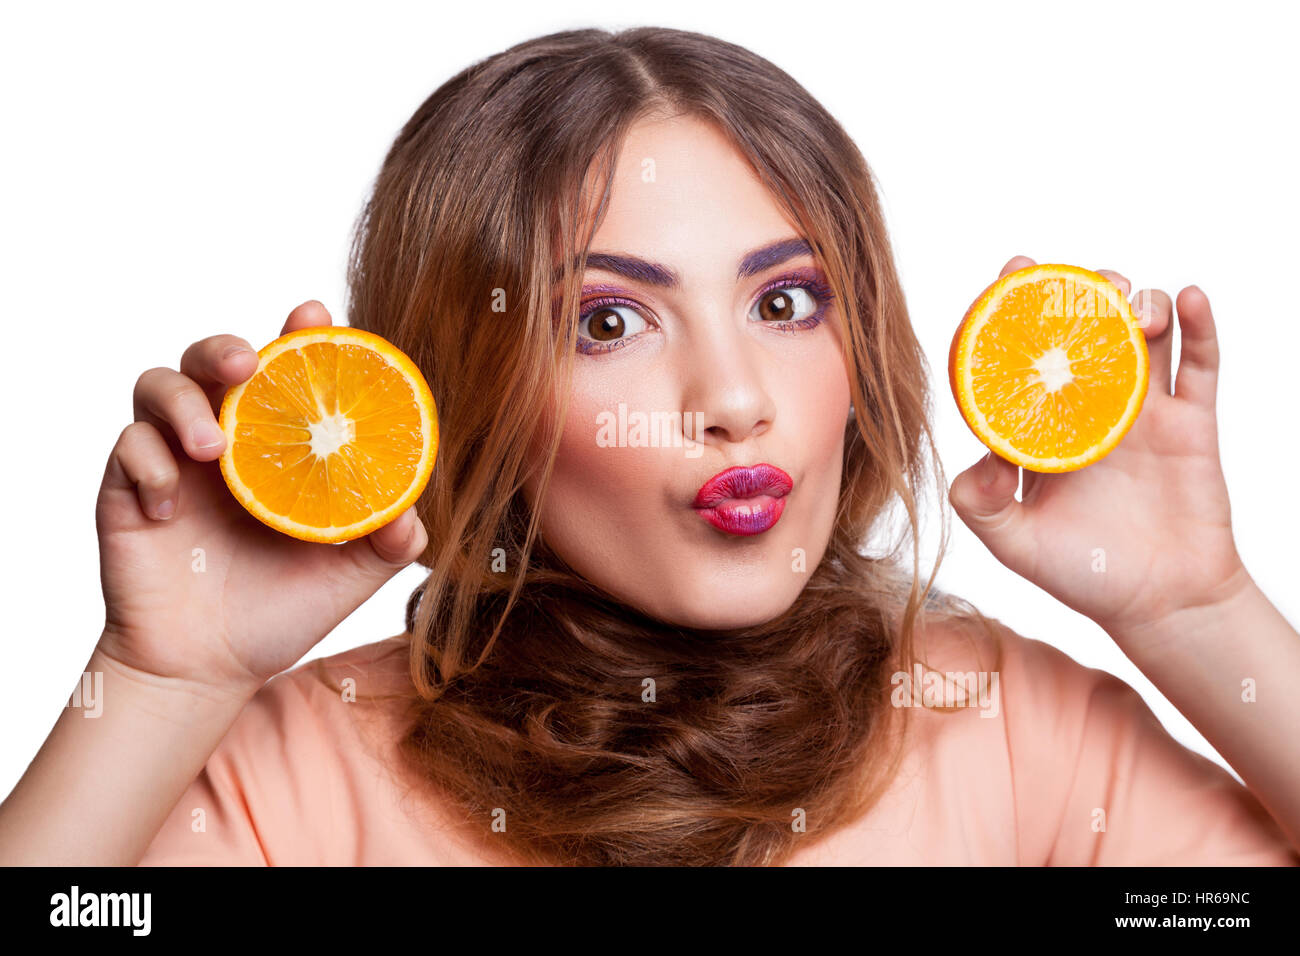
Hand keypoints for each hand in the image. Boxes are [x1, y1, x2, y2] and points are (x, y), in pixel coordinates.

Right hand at [95, 300, 427, 694]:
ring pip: (158, 384)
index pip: (286, 372)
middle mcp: (225, 440)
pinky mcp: (127, 490)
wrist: (208, 670)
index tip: (315, 313)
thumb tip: (413, 512)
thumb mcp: (350, 576)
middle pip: (212, 359)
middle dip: (227, 347)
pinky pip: (126, 449)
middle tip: (249, 364)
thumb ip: (389, 540)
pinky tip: (171, 510)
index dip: (299, 334)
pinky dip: (149, 466)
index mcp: (279, 446)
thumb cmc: (279, 612)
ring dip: (184, 402)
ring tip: (213, 448)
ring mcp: (172, 460)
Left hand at [948, 256, 1250, 643]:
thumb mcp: (1015, 544)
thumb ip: (981, 505)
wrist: (1161, 605)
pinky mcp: (1193, 422)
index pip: (1025, 354)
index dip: (1018, 310)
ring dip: (1138, 303)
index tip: (1013, 271)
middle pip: (1088, 328)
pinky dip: (1200, 326)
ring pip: (1144, 334)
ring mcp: (1144, 411)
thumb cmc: (1084, 574)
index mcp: (1044, 426)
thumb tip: (976, 461)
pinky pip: (1200, 364)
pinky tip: (1189, 298)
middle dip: (1083, 293)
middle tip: (1076, 284)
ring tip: (1128, 307)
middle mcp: (1090, 408)